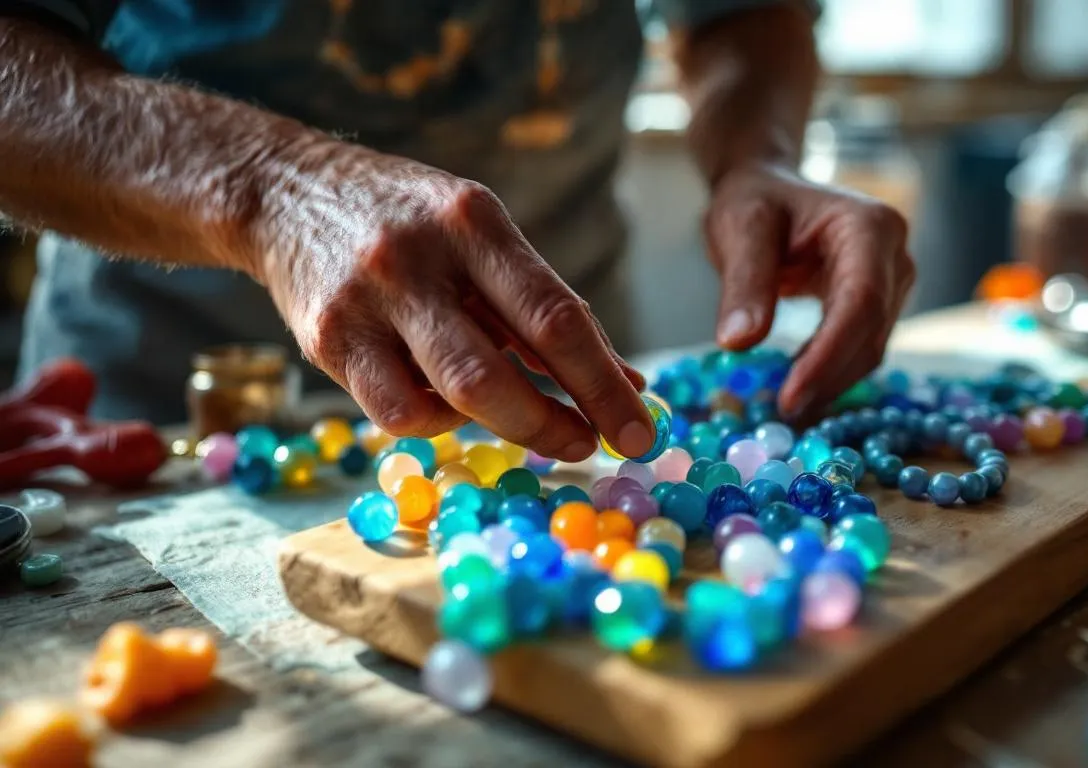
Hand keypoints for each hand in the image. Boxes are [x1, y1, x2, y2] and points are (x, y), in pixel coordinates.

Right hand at [250, 142, 652, 461]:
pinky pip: (397, 414)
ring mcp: (364, 303)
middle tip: (590, 444)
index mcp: (474, 223)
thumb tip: (628, 383)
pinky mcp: (327, 342)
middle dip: (555, 423)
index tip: (641, 430)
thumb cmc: (414, 221)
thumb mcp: (485, 237)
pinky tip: (454, 407)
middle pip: (496, 373)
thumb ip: (550, 309)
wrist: (289, 193)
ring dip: (506, 427)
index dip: (604, 384)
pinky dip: (441, 424)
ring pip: (447, 400)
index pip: (555, 317)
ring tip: (534, 425)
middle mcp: (416, 259)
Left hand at [703, 162, 913, 421]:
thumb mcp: (740, 230)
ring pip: (870, 346)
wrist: (768, 187)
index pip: (861, 300)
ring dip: (830, 382)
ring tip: (783, 408)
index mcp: (869, 226)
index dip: (829, 354)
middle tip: (780, 413)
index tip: (790, 396)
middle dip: (827, 377)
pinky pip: (861, 347)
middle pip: (871, 330)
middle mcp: (895, 254)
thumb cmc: (756, 200)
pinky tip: (797, 391)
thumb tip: (739, 342)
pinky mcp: (881, 303)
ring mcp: (894, 280)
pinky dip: (830, 373)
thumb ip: (744, 283)